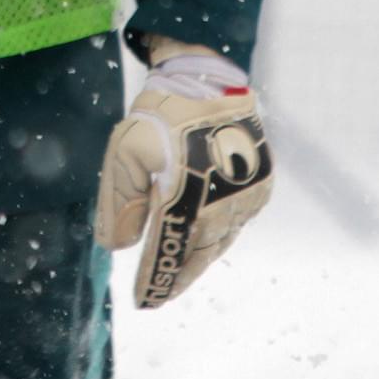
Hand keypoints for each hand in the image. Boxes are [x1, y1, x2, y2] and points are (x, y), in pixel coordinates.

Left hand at [94, 37, 271, 308]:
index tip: (143, 301)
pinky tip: (204, 244)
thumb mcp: (126, 150)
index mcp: (187, 194)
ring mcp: (246, 196)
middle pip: (197, 251)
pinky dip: (216, 238)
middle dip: (177, 275)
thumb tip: (118, 246)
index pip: (168, 248)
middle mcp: (222, 202)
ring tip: (179, 276)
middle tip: (159, 296)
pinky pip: (235, 224)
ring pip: (218, 241)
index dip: (155, 277)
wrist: (210, 76)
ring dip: (197, 259)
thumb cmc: (161, 112)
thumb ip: (119, 201)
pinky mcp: (260, 187)